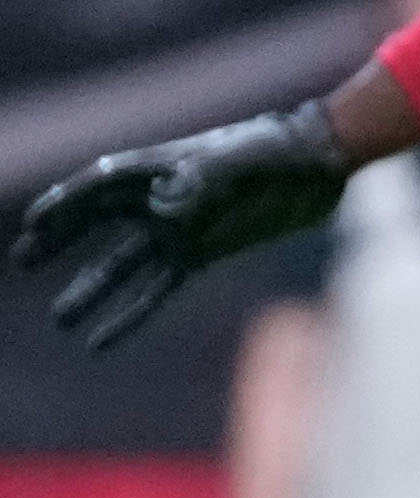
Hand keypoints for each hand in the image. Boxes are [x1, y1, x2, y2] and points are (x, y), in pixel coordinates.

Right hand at [17, 98, 354, 351]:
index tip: (36, 224)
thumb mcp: (229, 167)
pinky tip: (100, 342)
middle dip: (58, 241)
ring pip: (120, 265)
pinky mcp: (197, 254)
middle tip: (23, 258)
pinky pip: (155, 289)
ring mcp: (175, 229)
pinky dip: (129, 316)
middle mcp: (155, 199)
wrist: (313, 164)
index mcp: (154, 167)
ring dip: (89, 291)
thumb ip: (195, 187)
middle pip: (94, 223)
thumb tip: (167, 212)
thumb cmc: (267, 155)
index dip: (65, 205)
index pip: (96, 186)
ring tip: (59, 319)